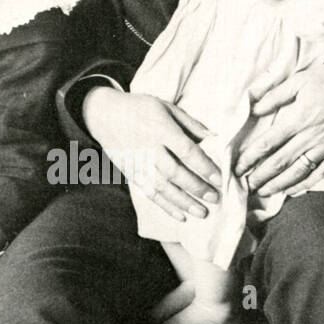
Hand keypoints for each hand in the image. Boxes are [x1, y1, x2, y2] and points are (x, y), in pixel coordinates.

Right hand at [81, 87, 220, 220]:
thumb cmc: (140, 108)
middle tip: (215, 198)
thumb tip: (213, 139)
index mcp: (160, 129)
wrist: (104, 115)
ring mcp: (138, 163)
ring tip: (202, 213)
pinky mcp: (131, 173)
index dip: (203, 166)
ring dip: (183, 202)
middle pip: (174, 172)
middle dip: (196, 187)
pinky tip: (180, 216)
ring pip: (162, 187)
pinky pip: (149, 193)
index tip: (219, 178)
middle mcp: (148, 148)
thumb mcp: (166, 107)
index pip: (186, 150)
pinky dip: (165, 206)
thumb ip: (190, 123)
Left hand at [237, 46, 323, 195]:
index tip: (237, 167)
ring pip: (297, 171)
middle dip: (260, 175)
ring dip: (278, 184)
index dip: (250, 157)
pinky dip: (304, 184)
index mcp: (298, 118)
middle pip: (279, 161)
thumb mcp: (300, 80)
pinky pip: (319, 174)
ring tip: (263, 191)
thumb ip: (275, 95)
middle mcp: (310, 136)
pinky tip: (291, 190)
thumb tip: (253, 108)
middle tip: (245, 185)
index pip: (268, 143)